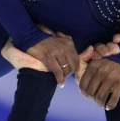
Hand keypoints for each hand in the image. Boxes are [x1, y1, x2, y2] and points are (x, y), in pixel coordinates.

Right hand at [2, 32, 116, 74]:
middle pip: (73, 65)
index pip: (77, 59)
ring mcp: (57, 52)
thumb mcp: (61, 38)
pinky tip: (60, 84)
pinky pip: (57, 72)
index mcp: (68, 42)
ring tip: (62, 80)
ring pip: (66, 69)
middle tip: (66, 77)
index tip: (73, 72)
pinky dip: (60, 79)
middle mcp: (64, 47)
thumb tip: (89, 49)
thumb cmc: (45, 38)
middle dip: (70, 73)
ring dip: (65, 77)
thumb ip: (71, 44)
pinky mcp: (48, 58)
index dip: (75, 67)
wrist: (30, 36)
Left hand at [79, 53, 119, 108]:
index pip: (83, 84)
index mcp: (93, 65)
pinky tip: (109, 106)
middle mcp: (101, 71)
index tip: (88, 95)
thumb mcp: (98, 57)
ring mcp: (111, 77)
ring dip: (100, 103)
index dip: (84, 92)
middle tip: (96, 100)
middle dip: (93, 99)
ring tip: (102, 104)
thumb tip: (78, 70)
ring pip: (100, 97)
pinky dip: (110, 105)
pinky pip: (112, 99)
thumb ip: (84, 61)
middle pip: (91, 92)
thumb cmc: (112, 58)